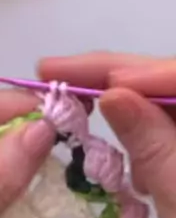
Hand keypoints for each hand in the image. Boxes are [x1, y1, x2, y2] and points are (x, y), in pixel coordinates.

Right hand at [39, 51, 175, 217]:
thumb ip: (156, 147)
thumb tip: (114, 90)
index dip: (140, 70)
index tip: (84, 76)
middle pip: (173, 84)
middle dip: (120, 75)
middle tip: (54, 72)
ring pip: (168, 108)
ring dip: (125, 98)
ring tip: (73, 97)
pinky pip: (168, 137)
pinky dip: (140, 134)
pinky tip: (115, 144)